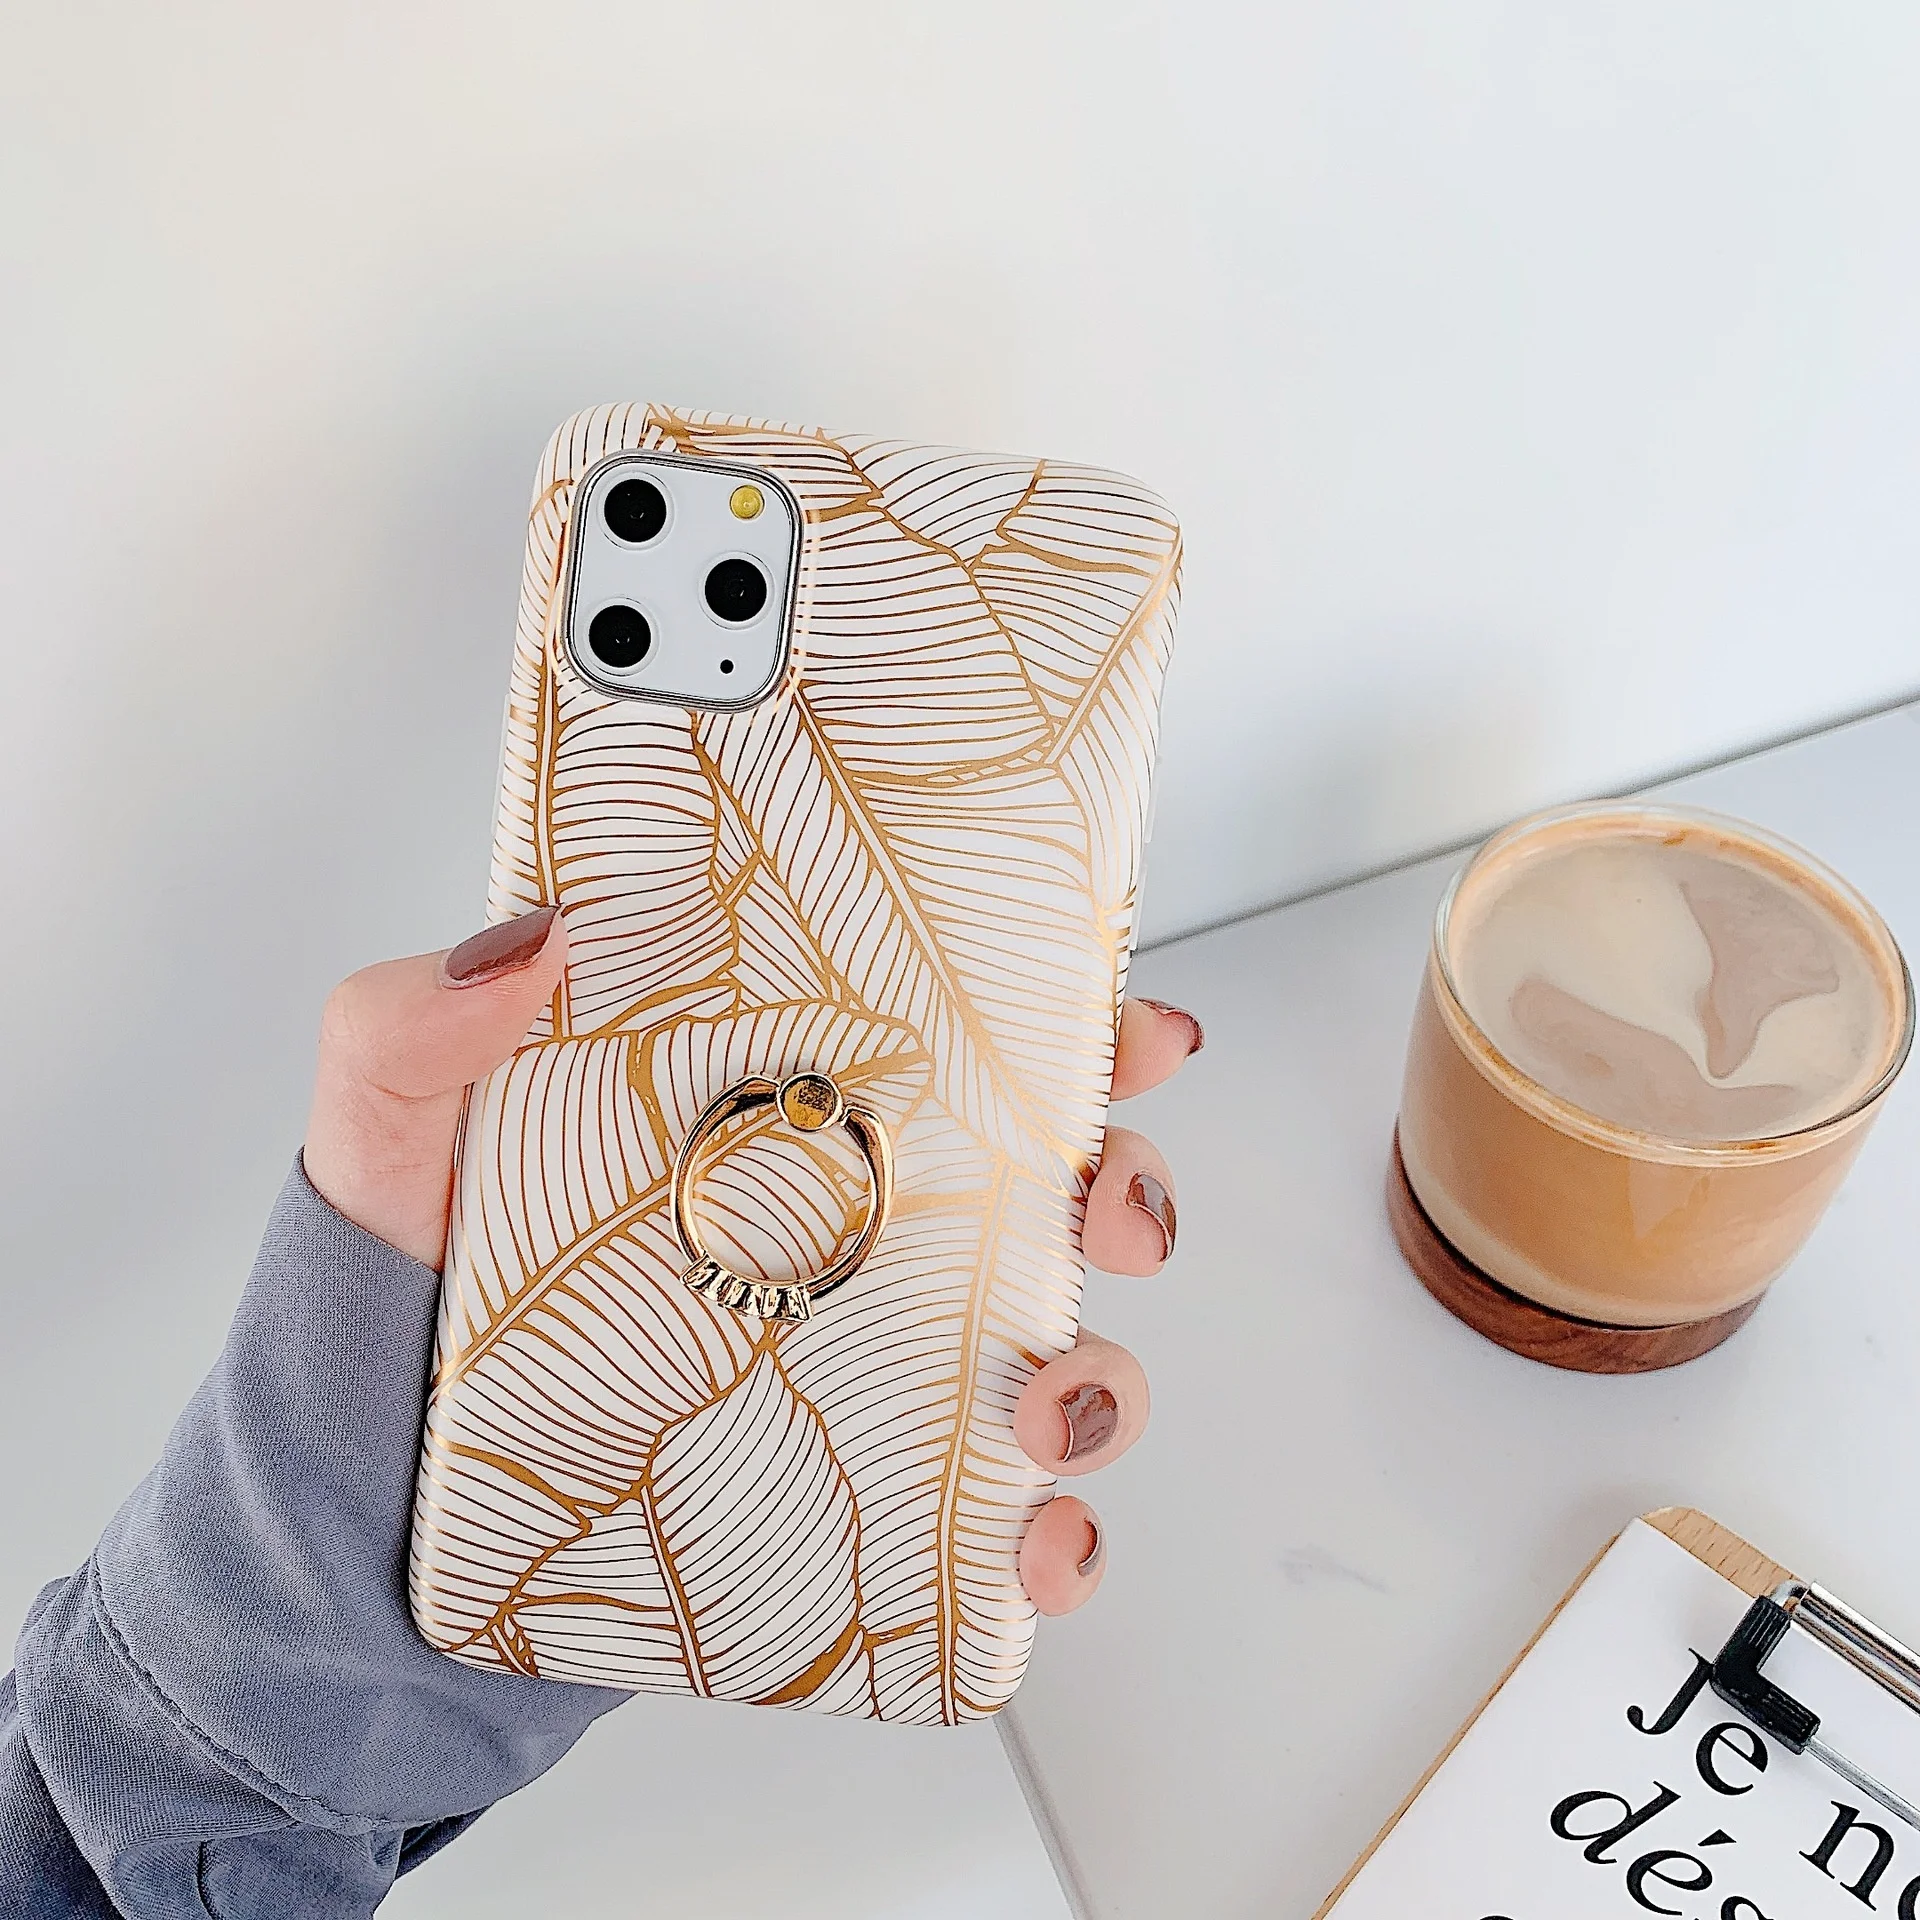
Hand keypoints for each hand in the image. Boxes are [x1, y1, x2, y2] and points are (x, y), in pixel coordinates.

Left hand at [303, 905, 1200, 1619]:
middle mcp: (840, 1238)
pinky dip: (1053, 1539)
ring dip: (1105, 1378)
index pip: (944, 1045)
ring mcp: (857, 1374)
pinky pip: (994, 1524)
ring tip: (1052, 1405)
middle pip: (1041, 1194)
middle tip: (1110, 1214)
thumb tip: (537, 936)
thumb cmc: (385, 1314)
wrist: (359, 1533)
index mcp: (768, 1125)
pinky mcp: (853, 1507)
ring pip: (1052, 1355)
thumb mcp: (381, 1145)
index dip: (1065, 1027)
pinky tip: (1035, 1546)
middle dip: (1122, 1190)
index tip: (1130, 1029)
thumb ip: (412, 1029)